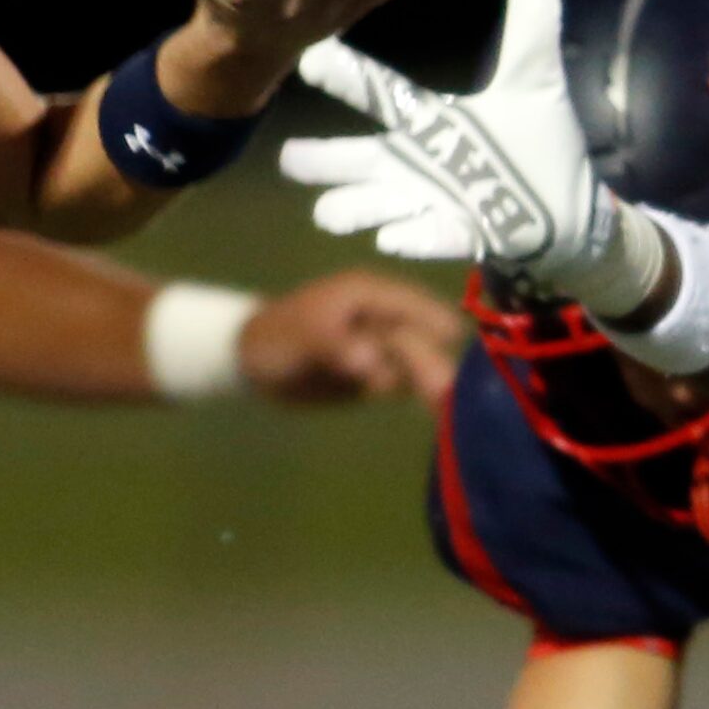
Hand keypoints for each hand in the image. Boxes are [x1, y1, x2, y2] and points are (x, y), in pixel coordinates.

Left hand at [237, 268, 465, 405]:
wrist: (251, 364)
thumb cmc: (275, 337)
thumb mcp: (301, 337)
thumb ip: (336, 346)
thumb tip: (371, 361)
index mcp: (370, 294)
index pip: (415, 306)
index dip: (437, 326)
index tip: (457, 352)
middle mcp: (386, 317)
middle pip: (423, 339)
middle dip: (435, 363)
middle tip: (445, 395)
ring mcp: (386, 346)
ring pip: (422, 364)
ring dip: (434, 383)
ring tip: (444, 407)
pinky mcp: (382, 374)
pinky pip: (410, 383)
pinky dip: (423, 396)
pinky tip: (440, 413)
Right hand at [278, 0, 633, 300]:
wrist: (568, 212)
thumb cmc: (536, 145)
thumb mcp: (534, 82)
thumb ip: (531, 28)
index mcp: (428, 120)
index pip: (380, 93)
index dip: (348, 76)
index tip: (310, 56)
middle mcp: (416, 163)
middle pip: (355, 161)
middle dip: (323, 162)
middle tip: (290, 158)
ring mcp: (430, 205)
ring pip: (374, 207)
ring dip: (351, 208)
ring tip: (328, 210)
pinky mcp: (457, 237)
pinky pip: (423, 239)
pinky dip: (410, 236)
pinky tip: (393, 236)